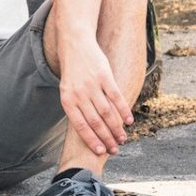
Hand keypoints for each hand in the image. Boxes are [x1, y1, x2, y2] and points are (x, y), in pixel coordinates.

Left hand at [58, 38, 133, 155]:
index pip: (80, 125)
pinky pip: (116, 98)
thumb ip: (77, 107)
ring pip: (107, 113)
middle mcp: (79, 94)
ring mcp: (92, 85)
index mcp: (67, 100)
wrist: (75, 45)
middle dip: (106, 138)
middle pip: (95, 122)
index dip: (91, 139)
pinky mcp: (105, 77)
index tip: (101, 151)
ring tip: (122, 138)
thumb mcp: (67, 90)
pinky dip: (124, 111)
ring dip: (117, 128)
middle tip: (115, 149)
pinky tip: (129, 121)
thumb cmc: (72, 72)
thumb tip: (90, 130)